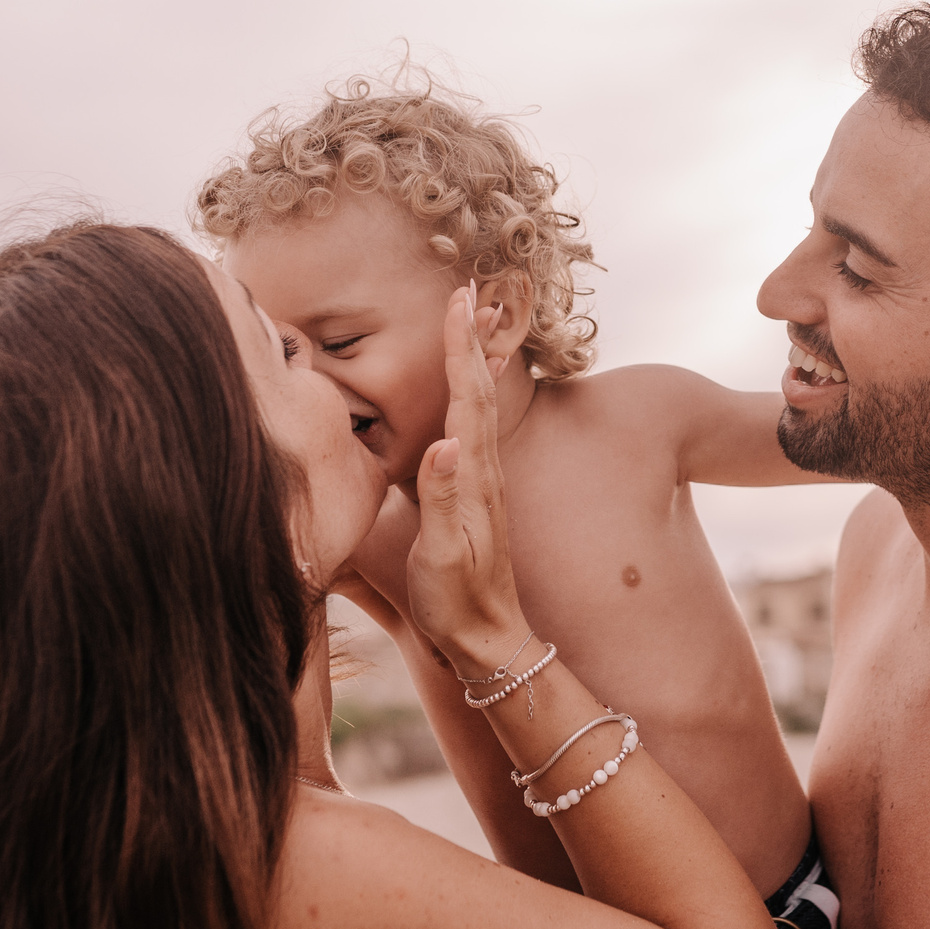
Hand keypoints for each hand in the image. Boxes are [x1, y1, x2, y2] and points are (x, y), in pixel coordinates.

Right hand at [404, 283, 527, 673]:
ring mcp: (483, 481)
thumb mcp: (442, 555)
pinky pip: (477, 428)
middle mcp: (482, 470)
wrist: (488, 640)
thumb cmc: (457, 602)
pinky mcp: (477, 495)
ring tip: (481, 321)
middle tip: (472, 288)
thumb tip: (443, 445)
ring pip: (483, 404)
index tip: (460, 298)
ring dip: (479, 358)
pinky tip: (474, 391)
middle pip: (480, 389)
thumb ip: (441, 500)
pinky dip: (476, 395)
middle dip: (474, 336)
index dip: (461, 346)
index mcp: (471, 476)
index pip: (467, 397)